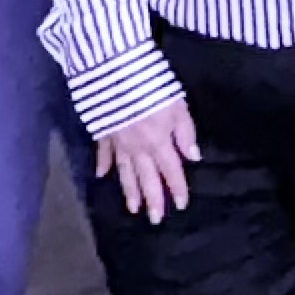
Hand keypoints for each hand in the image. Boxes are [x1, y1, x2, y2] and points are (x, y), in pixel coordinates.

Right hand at [96, 97, 200, 221]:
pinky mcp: (103, 131)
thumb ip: (185, 133)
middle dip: (152, 199)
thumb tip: (193, 157)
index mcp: (158, 142)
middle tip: (154, 220)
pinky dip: (101, 164)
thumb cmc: (152, 87)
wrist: (114, 75)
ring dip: (130, 191)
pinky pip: (102, 152)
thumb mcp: (177, 107)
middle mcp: (138, 148)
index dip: (177, 188)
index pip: (171, 170)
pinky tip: (101, 176)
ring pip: (125, 172)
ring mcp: (118, 142)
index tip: (181, 205)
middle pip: (147, 178)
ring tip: (133, 208)